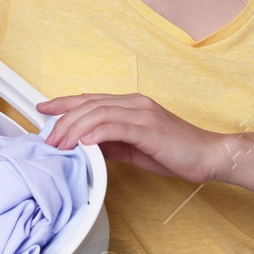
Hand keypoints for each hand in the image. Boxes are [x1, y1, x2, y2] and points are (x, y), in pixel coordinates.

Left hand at [37, 92, 220, 183]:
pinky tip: (85, 143)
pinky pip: (117, 126)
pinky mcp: (150, 129)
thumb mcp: (135, 148)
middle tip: (49, 139)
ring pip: (98, 113)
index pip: (91, 99)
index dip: (64, 102)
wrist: (209, 155)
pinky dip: (97, 133)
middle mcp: (136, 104)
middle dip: (64, 120)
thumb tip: (85, 146)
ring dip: (75, 129)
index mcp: (132, 105)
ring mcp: (143, 114)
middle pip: (90, 104)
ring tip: (61, 144)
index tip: (44, 109)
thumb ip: (112, 143)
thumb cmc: (176, 152)